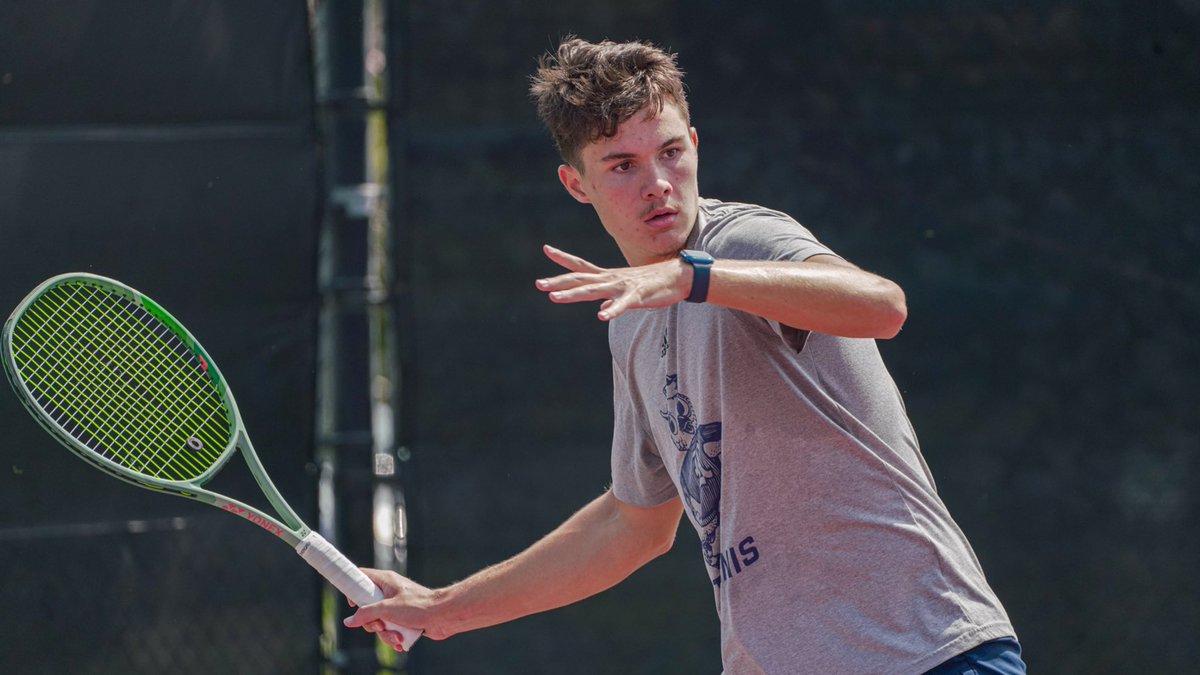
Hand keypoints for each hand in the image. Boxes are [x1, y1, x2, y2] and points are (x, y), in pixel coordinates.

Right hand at [343, 568, 442, 649]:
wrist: (443, 616)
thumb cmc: (419, 606)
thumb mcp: (387, 609)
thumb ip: (366, 614)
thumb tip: (349, 621)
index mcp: (386, 581)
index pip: (362, 577)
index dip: (353, 588)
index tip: (351, 604)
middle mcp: (389, 592)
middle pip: (367, 607)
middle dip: (372, 622)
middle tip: (380, 625)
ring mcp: (396, 606)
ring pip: (379, 621)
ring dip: (385, 633)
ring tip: (397, 636)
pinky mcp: (403, 618)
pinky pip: (390, 628)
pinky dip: (393, 637)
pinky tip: (401, 642)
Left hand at [535, 245, 691, 320]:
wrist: (679, 277)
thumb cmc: (652, 284)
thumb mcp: (627, 291)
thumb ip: (611, 298)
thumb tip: (600, 308)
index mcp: (608, 277)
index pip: (582, 266)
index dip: (564, 258)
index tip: (547, 249)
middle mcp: (611, 279)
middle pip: (581, 279)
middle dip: (559, 281)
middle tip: (539, 284)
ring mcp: (623, 287)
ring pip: (594, 291)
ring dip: (574, 294)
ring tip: (555, 298)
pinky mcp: (638, 296)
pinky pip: (622, 305)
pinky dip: (612, 310)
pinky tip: (602, 316)